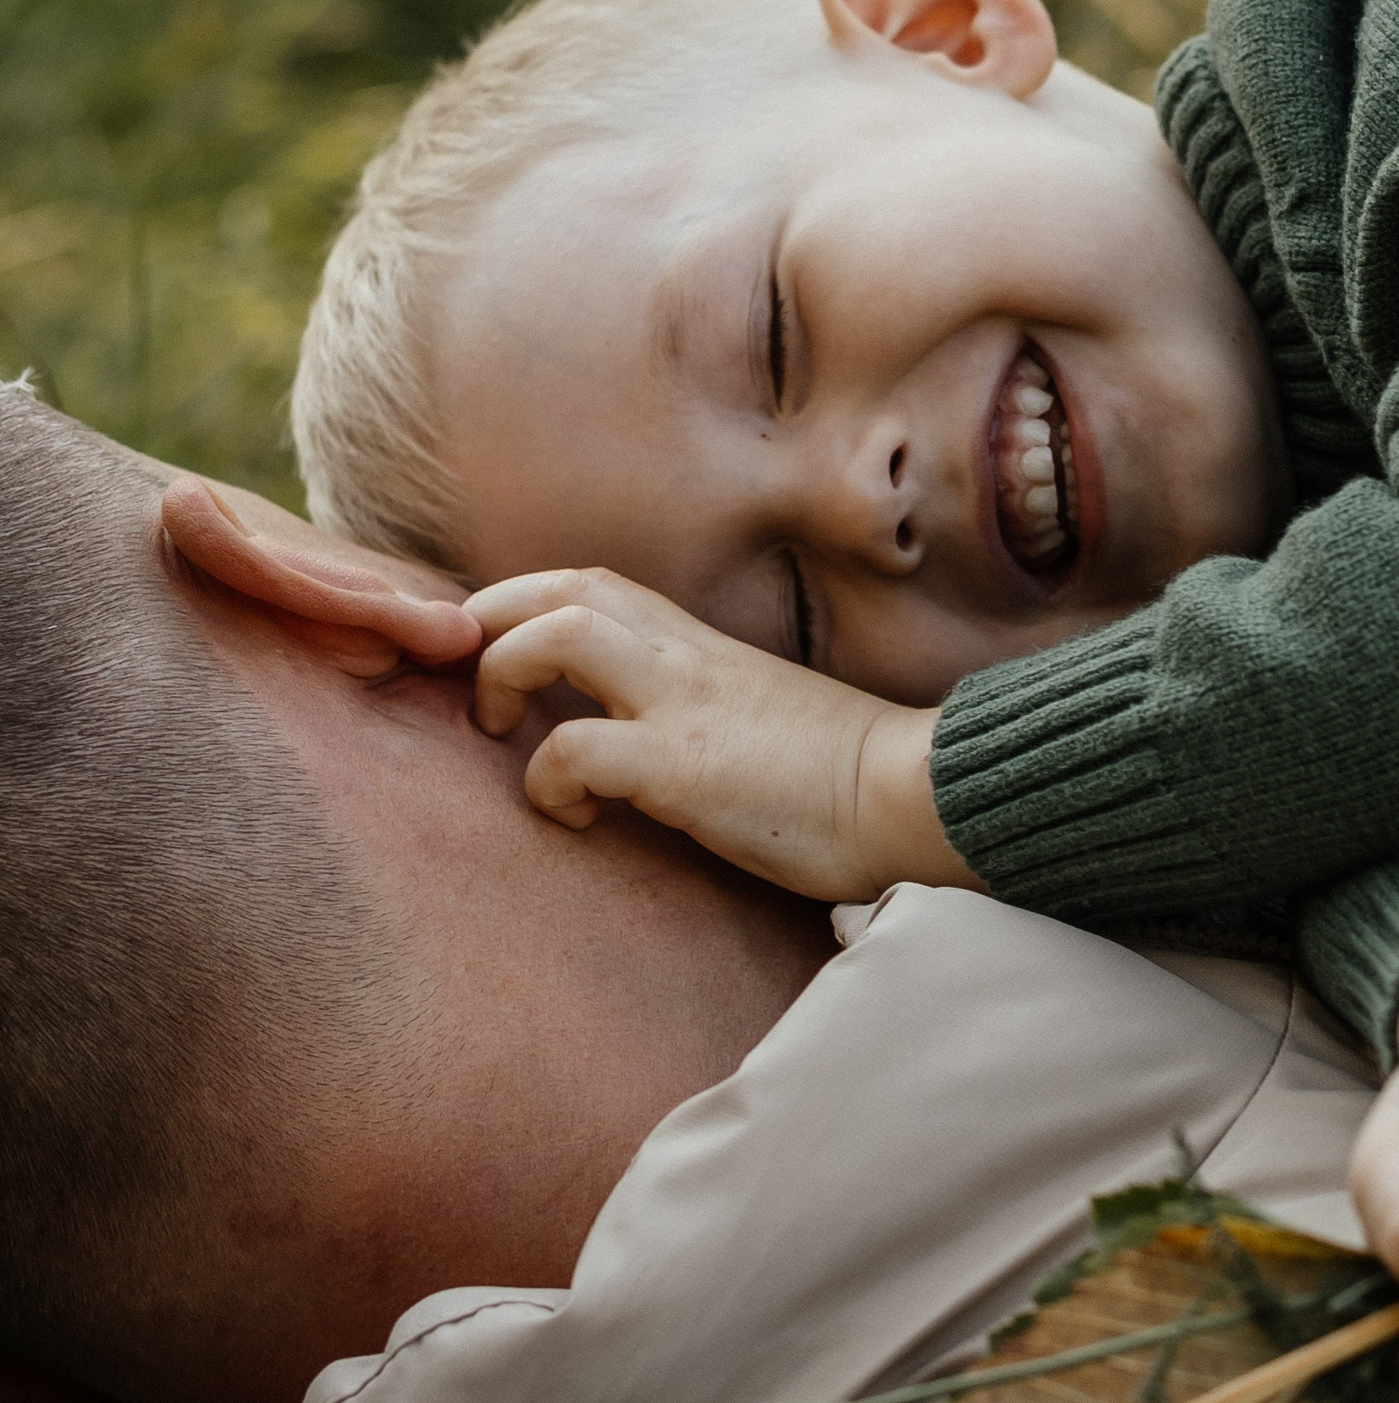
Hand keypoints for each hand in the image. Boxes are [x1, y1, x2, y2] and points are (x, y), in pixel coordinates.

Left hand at [465, 568, 979, 898]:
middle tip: (478, 691)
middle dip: (488, 625)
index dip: (520, 609)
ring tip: (507, 733)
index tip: (501, 666)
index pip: (590, 585)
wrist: (915, 794)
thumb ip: (702, 703)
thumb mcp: (760, 714)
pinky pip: (574, 751)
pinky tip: (574, 817)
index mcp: (702, 646)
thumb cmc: (848, 774)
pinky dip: (547, 782)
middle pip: (556, 587)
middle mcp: (684, 657)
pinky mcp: (684, 767)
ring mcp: (684, 705)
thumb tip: (650, 733)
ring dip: (504, 676)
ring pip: (554, 635)